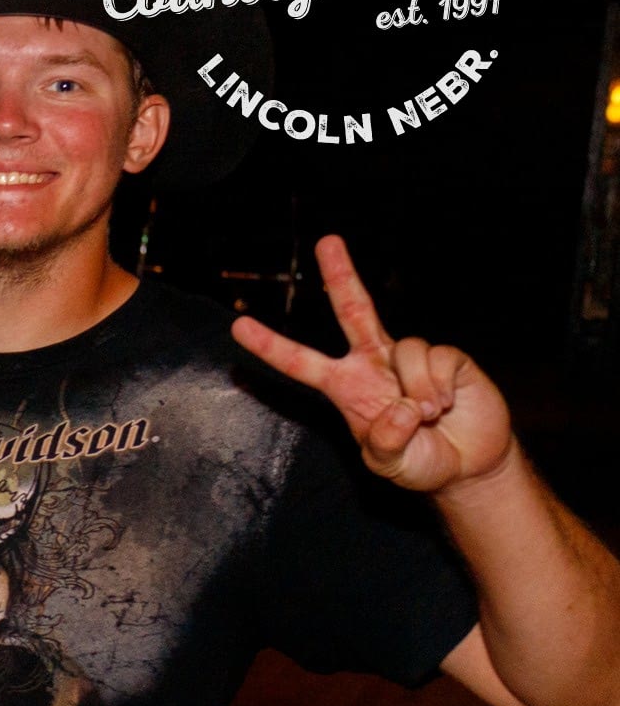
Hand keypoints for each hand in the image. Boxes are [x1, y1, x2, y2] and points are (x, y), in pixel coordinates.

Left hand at [233, 236, 515, 494]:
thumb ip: (384, 443)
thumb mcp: (389, 463)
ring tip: (428, 416)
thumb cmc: (418, 461)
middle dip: (341, 274)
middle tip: (327, 242)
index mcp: (346, 387)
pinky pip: (437, 357)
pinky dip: (439, 386)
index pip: (301, 363)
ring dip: (418, 390)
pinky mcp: (447, 357)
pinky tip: (447, 405)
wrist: (467, 464)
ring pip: (405, 348)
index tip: (238, 327)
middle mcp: (374, 363)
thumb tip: (399, 408)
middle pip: (354, 310)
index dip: (271, 346)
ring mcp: (409, 357)